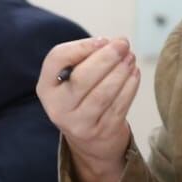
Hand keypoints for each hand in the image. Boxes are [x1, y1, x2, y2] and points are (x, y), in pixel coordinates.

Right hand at [36, 36, 140, 181]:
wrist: (90, 142)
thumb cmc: (82, 97)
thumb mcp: (70, 80)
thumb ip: (83, 58)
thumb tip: (111, 44)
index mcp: (46, 88)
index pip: (56, 59)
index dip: (81, 46)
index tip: (103, 40)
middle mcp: (58, 108)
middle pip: (82, 78)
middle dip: (106, 58)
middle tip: (123, 44)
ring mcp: (80, 124)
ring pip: (103, 93)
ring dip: (121, 71)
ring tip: (130, 57)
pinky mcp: (102, 132)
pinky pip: (119, 106)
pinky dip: (130, 86)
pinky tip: (134, 73)